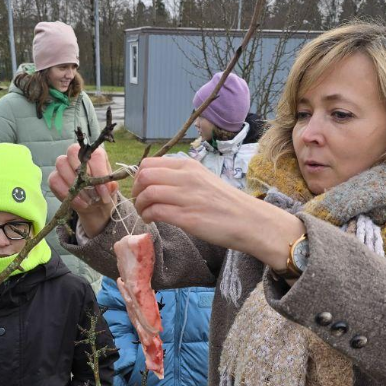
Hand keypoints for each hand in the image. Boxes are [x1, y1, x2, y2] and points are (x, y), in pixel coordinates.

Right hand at [49, 143, 118, 236]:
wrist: (93, 206)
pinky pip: (54, 180)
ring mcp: (63, 165)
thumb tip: (112, 185)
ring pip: (62, 164)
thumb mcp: (110, 192)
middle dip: (83, 176)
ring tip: (87, 201)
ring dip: (74, 185)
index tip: (104, 192)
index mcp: (95, 155)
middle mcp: (77, 155)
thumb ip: (111, 187)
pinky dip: (65, 193)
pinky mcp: (54, 177)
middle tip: (93, 195)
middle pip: (73, 152)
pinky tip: (78, 203)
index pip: (94, 156)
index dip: (99, 173)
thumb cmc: (102, 193)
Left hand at [131, 157, 304, 267]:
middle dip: (135, 191)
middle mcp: (186, 177)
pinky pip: (156, 211)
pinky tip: (152, 221)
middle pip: (144, 176)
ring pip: (147, 194)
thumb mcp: (203, 180)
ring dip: (140, 206)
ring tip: (145, 214)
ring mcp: (186, 197)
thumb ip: (181, 177)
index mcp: (189, 166)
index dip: (138, 177)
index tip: (141, 189)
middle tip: (140, 202)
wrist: (250, 221)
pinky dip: (148, 216)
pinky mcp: (187, 217)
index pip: (149, 163)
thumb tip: (156, 181)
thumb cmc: (226, 203)